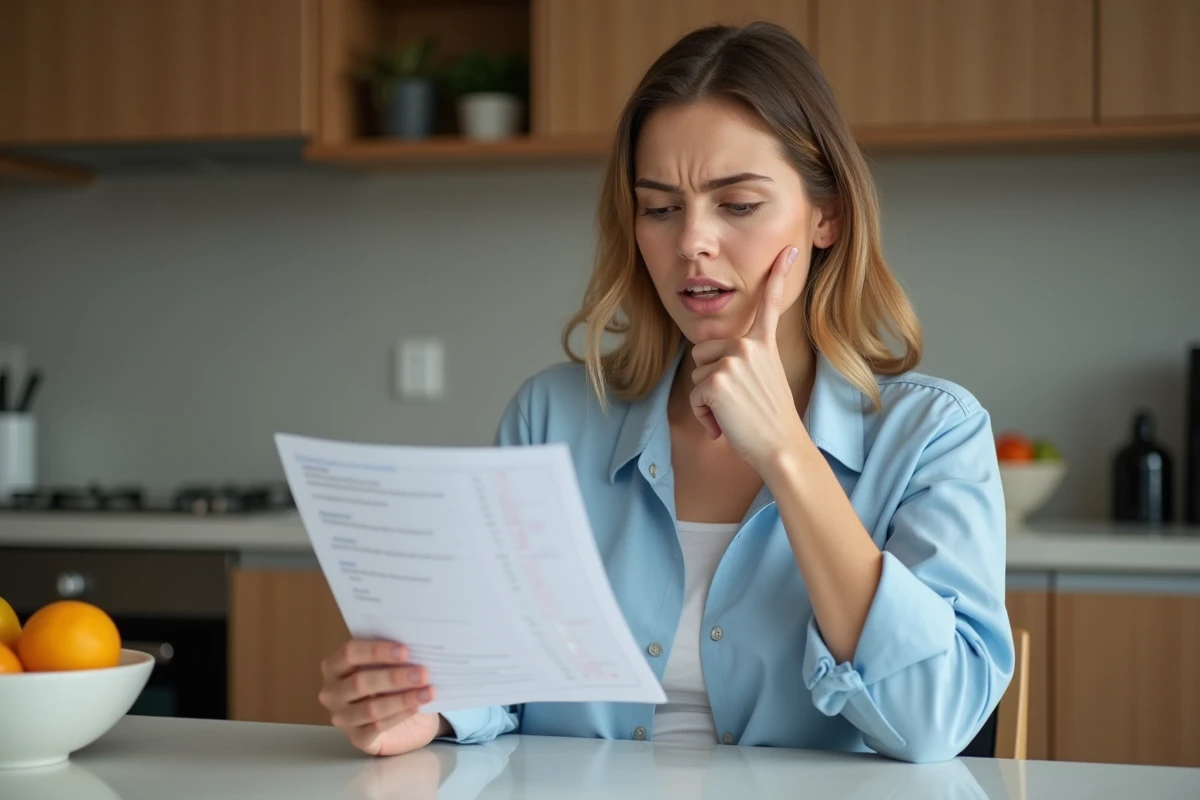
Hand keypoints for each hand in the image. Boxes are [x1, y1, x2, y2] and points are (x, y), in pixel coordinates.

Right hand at [319, 638, 447, 755]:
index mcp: (334, 666)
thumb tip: (415, 645)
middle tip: (423, 673)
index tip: (405, 651)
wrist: (400, 719)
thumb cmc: (390, 683)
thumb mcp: (388, 665)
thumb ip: (391, 655)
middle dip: (394, 677)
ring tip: (428, 691)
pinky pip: (378, 727)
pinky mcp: (357, 739)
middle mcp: (332, 692)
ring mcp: (342, 718)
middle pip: (360, 682)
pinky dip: (400, 715)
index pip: (349, 653)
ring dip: (402, 699)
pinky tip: (417, 707)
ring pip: (371, 708)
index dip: (376, 651)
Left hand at [689, 244, 805, 467]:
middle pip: (702, 352)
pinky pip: (693, 396)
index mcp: (763, 344)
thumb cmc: (770, 421)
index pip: (769, 304)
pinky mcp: (715, 381)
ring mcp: (732, 361)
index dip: (777, 276)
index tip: (787, 250)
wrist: (780, 446)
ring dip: (706, 400)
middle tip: (737, 403)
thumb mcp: (765, 380)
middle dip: (709, 380)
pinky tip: (724, 424)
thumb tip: (719, 365)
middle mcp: (748, 346)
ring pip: (695, 376)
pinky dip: (703, 415)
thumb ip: (747, 362)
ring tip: (734, 414)